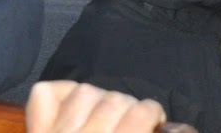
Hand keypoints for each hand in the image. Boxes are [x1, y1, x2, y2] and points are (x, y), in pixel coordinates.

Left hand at [26, 81, 193, 132]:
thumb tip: (182, 130)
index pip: (141, 115)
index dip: (156, 114)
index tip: (158, 121)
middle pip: (116, 101)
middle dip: (132, 107)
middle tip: (136, 121)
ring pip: (85, 92)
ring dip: (100, 99)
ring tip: (107, 117)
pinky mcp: (38, 131)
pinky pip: (47, 93)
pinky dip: (63, 94)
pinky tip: (75, 110)